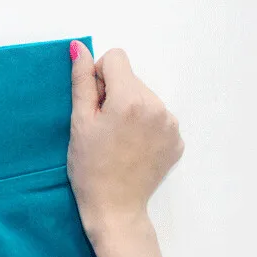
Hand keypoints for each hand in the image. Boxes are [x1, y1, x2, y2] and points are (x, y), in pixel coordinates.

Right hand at [66, 42, 183, 247]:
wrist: (114, 208)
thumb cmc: (88, 167)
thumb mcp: (79, 122)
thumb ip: (82, 81)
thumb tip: (79, 48)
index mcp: (130, 99)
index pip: (116, 58)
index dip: (98, 76)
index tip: (93, 103)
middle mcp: (157, 106)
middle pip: (131, 79)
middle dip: (114, 94)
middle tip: (102, 127)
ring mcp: (171, 124)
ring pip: (145, 98)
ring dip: (130, 110)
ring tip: (117, 139)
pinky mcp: (177, 140)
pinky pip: (158, 118)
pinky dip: (144, 127)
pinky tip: (132, 148)